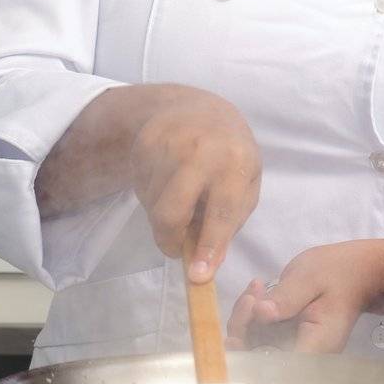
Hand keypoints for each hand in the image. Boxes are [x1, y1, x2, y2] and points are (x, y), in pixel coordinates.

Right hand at [129, 89, 260, 281]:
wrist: (197, 108)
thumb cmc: (230, 154)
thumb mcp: (244, 185)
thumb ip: (229, 223)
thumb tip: (207, 264)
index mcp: (235, 162)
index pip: (221, 212)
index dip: (209, 247)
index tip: (198, 276)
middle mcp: (202, 150)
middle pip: (172, 211)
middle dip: (169, 239)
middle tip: (174, 247)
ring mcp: (169, 143)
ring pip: (152, 204)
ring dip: (161, 215)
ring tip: (179, 198)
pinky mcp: (145, 142)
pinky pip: (139, 188)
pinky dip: (151, 195)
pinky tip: (166, 179)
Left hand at [227, 238, 383, 353]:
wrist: (358, 272)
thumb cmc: (340, 272)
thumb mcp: (310, 277)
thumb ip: (285, 298)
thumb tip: (260, 314)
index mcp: (313, 347)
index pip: (273, 367)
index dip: (248, 355)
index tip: (237, 331)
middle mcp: (303, 355)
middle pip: (258, 357)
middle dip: (243, 327)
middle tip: (251, 295)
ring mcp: (295, 348)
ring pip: (255, 344)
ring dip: (246, 317)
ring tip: (256, 287)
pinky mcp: (289, 337)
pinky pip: (261, 332)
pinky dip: (254, 313)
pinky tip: (258, 289)